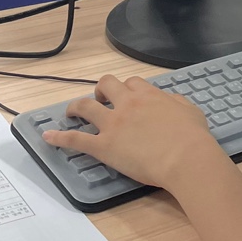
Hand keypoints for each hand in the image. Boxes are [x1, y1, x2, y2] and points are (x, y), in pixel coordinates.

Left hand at [42, 75, 226, 192]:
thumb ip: (177, 103)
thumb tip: (172, 101)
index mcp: (148, 95)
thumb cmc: (193, 137)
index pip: (131, 82)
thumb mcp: (190, 111)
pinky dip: (59, 137)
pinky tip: (48, 137)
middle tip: (101, 99)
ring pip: (85, 106)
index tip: (126, 95)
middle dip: (101, 90)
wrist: (186, 158)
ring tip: (71, 111)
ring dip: (76, 107)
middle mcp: (127, 104)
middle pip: (106, 84)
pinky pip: (76, 139)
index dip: (126, 88)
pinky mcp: (104, 146)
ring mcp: (113, 124)